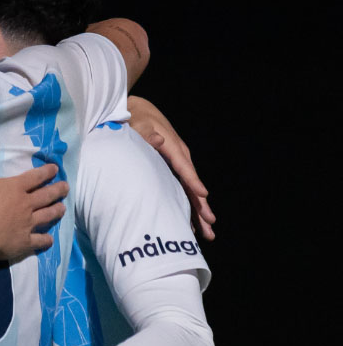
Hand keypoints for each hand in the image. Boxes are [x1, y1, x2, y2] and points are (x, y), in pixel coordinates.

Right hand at [0, 137, 66, 260]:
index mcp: (16, 188)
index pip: (36, 177)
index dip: (47, 171)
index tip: (56, 169)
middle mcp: (27, 204)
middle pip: (47, 196)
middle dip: (58, 190)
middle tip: (66, 188)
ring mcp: (28, 224)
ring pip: (48, 216)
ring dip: (56, 211)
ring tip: (63, 208)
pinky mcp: (25, 241)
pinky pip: (40, 240)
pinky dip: (46, 240)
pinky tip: (50, 239)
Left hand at [127, 96, 215, 239]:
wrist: (140, 111)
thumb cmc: (136, 118)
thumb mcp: (137, 122)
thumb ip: (144, 131)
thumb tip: (155, 139)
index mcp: (172, 147)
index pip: (184, 167)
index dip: (192, 182)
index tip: (203, 196)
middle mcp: (179, 158)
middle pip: (191, 185)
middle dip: (201, 206)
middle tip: (210, 226)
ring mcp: (177, 165)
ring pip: (189, 191)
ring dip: (197, 212)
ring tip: (207, 233)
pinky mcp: (172, 170)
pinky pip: (182, 190)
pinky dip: (187, 206)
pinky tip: (190, 224)